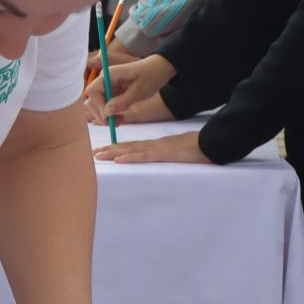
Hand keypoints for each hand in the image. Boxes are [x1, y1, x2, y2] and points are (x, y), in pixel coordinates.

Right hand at [83, 54, 176, 124]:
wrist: (159, 70)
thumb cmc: (151, 76)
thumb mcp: (139, 91)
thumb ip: (122, 102)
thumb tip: (106, 113)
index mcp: (109, 74)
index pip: (92, 91)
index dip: (98, 105)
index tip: (109, 117)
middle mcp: (105, 80)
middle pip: (92, 99)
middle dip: (101, 114)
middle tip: (114, 124)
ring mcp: (108, 86)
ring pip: (98, 105)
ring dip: (106, 116)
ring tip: (120, 122)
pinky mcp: (112, 92)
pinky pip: (107, 106)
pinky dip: (112, 114)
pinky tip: (121, 119)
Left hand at [95, 132, 209, 164]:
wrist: (210, 143)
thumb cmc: (197, 149)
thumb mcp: (180, 152)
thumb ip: (169, 154)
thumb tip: (163, 157)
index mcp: (157, 145)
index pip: (133, 146)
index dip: (118, 148)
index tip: (103, 150)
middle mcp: (154, 145)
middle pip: (128, 146)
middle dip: (110, 149)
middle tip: (93, 152)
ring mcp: (158, 148)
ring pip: (132, 150)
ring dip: (114, 153)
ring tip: (98, 155)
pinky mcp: (164, 154)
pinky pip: (144, 156)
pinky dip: (131, 157)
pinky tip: (119, 160)